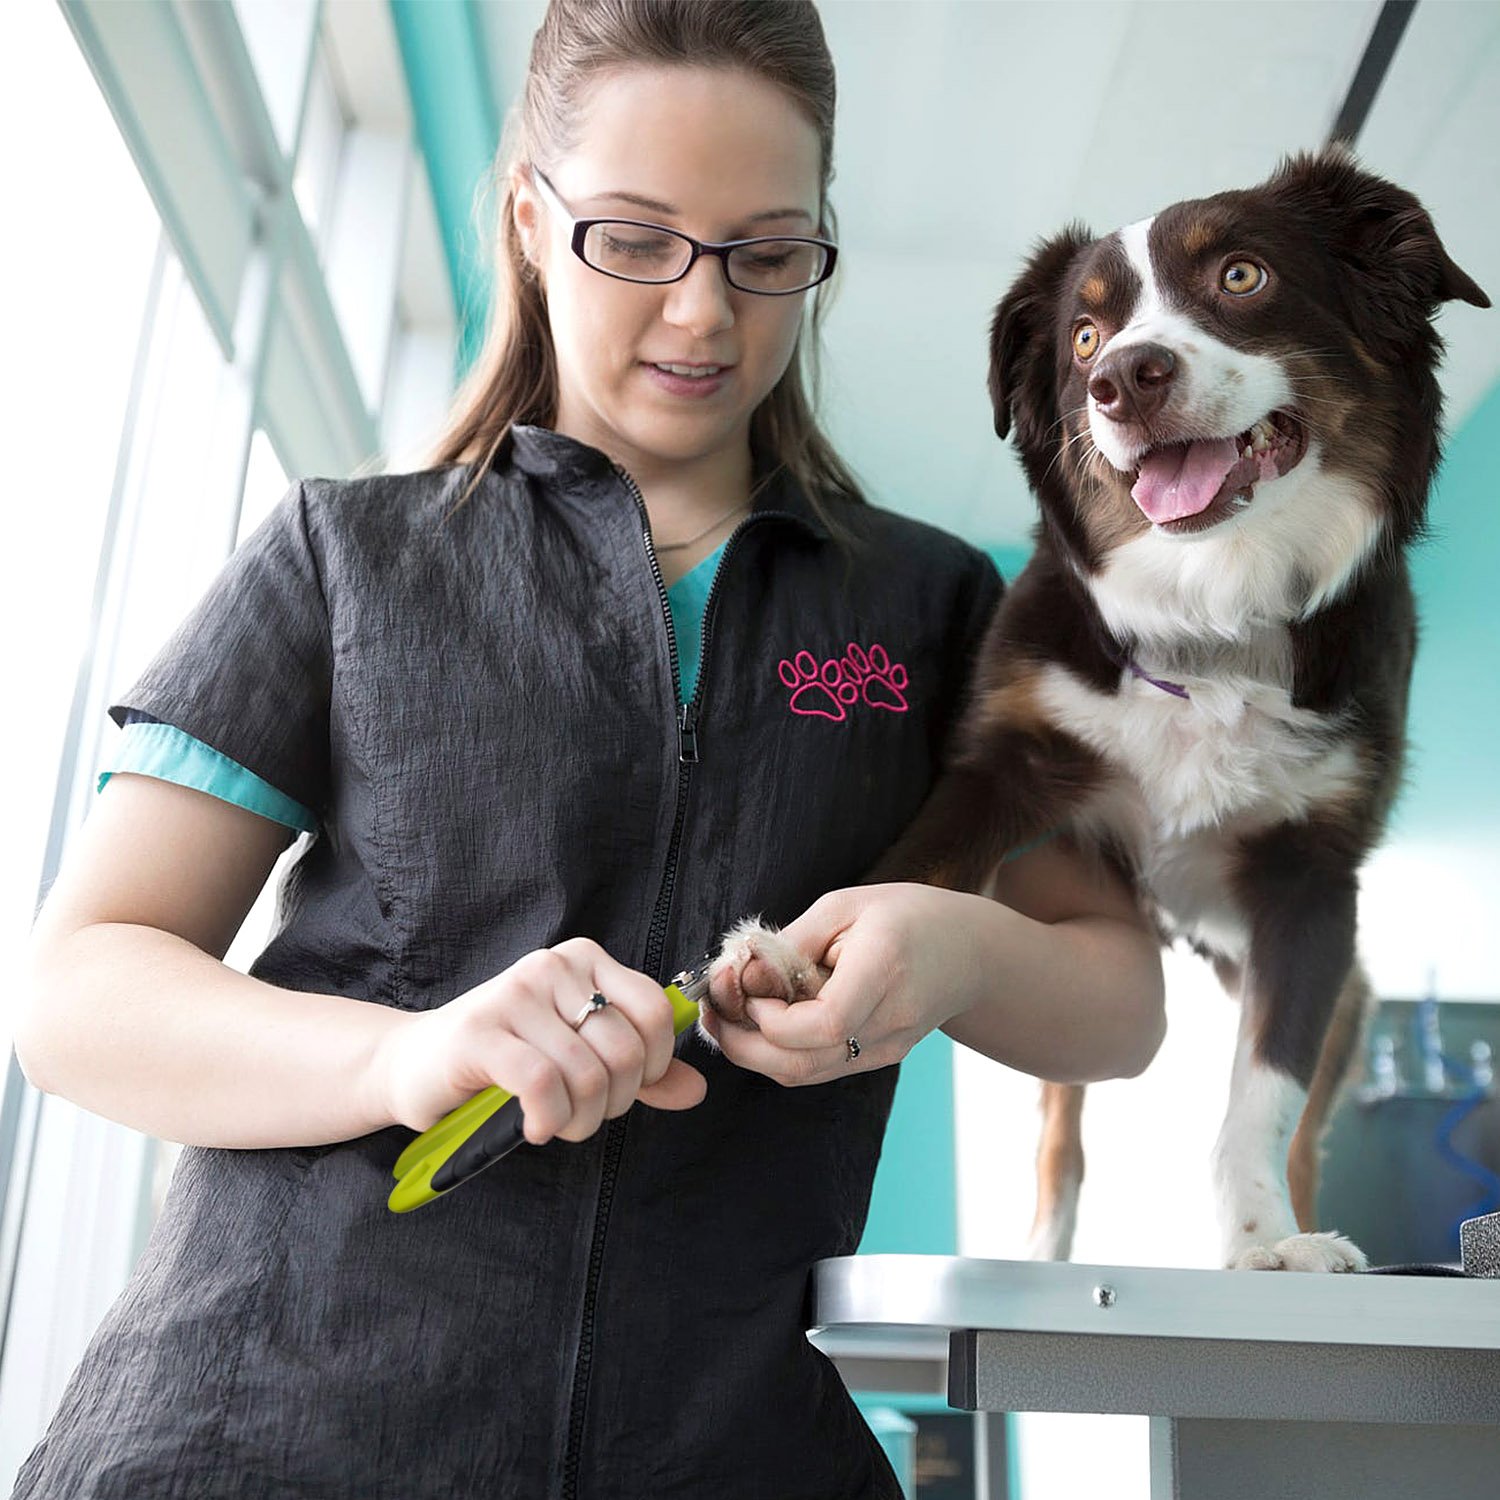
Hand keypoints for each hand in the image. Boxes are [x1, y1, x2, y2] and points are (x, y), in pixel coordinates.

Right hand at [372, 938, 705, 1142]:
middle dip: (613, 1103)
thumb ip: (639, 1071)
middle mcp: (552, 965)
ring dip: (579, 1121)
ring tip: (557, 1124)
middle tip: (583, 1116)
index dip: (652, 1066)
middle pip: (624, 1050)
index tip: (624, 1089)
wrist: (414, 1064)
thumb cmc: (505, 1059)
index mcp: (585, 960)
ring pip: (587, 1074)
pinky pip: (543, 1085)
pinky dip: (549, 1120)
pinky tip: (534, 1128)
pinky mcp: (481, 1032)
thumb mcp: (580, 1057)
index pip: (655, 1012)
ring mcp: (514, 994)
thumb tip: (696, 1089)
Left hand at [701, 883, 988, 1085]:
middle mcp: (890, 1019)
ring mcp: (888, 1048)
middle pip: (805, 1064)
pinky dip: (781, 1054)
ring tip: (728, 1016)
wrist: (970, 952)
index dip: (774, 1018)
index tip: (751, 989)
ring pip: (806, 1075)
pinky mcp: (881, 1059)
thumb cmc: (905, 915)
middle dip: (744, 1046)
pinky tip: (763, 1024)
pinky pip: (820, 1070)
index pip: (826, 1023)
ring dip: (755, 1054)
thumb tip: (742, 975)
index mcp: (886, 968)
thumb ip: (791, 942)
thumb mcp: (844, 906)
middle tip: (714, 1013)